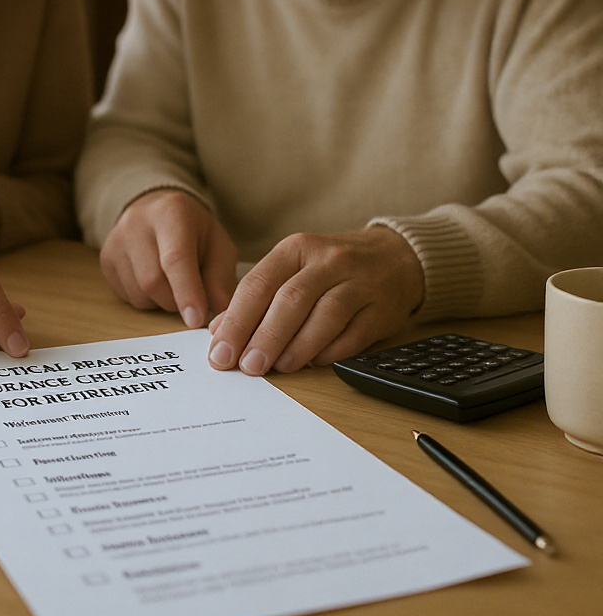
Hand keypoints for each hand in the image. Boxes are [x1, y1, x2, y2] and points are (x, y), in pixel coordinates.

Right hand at [99, 189, 237, 328]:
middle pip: (153, 281)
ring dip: (161, 302)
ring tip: (171, 282)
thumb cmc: (193, 231)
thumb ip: (221, 277)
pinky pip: (126, 296)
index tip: (195, 320)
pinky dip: (145, 299)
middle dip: (176, 301)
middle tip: (191, 296)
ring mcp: (116, 240)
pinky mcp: (105, 258)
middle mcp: (137, 223)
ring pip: (139, 293)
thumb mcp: (218, 245)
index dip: (186, 292)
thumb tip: (220, 309)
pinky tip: (154, 280)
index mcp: (172, 213)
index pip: (175, 258)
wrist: (157, 210)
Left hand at [207, 227, 422, 374]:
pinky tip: (313, 363)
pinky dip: (330, 352)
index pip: (258, 284)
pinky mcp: (382, 308)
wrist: (395, 258)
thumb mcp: (291, 268)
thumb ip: (256, 298)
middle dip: (264, 337)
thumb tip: (220, 332)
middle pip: (290, 300)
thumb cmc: (330, 268)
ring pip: (324, 315)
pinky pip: (354, 335)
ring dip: (297, 347)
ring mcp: (359, 283)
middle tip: (247, 366)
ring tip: (278, 367)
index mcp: (296, 248)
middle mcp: (327, 261)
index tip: (220, 352)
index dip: (236, 321)